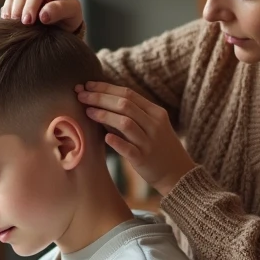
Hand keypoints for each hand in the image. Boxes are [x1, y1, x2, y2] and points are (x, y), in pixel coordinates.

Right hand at [0, 0, 82, 32]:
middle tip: (20, 25)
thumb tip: (43, 15)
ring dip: (11, 11)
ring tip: (13, 25)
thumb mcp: (72, 12)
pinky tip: (9, 22)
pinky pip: (8, 2)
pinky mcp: (19, 1)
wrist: (64, 25)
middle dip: (19, 10)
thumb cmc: (69, 16)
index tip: (28, 22)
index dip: (30, 6)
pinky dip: (7, 11)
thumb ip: (60, 10)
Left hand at [76, 82, 195, 195]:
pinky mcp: (144, 159)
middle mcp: (154, 124)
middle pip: (124, 105)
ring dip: (104, 115)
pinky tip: (105, 137)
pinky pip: (128, 149)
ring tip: (87, 111)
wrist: (179, 174)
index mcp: (155, 112)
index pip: (128, 94)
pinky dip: (116, 141)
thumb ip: (130, 116)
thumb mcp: (150, 127)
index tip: (87, 85)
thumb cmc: (159, 148)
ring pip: (125, 123)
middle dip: (100, 97)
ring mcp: (149, 142)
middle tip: (81, 95)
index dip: (105, 88)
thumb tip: (100, 104)